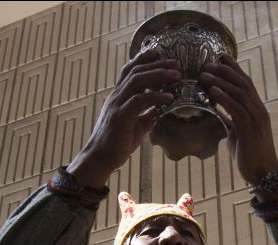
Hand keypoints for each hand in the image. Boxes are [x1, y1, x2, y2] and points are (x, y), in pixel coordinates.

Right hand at [68, 50, 179, 187]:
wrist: (100, 158)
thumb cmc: (117, 142)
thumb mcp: (137, 124)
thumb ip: (148, 113)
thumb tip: (163, 107)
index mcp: (119, 96)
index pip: (130, 70)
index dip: (144, 59)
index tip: (161, 53)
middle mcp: (116, 96)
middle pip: (136, 71)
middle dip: (157, 65)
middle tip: (176, 64)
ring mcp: (116, 105)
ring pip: (136, 81)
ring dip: (158, 75)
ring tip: (176, 76)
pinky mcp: (120, 118)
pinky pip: (138, 101)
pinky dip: (154, 97)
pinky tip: (168, 97)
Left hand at [199, 56, 277, 185]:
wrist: (263, 174)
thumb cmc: (250, 156)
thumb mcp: (238, 134)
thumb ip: (231, 121)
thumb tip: (220, 113)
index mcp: (258, 111)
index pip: (247, 84)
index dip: (234, 69)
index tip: (221, 57)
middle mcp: (259, 111)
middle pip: (244, 83)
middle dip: (226, 70)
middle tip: (209, 62)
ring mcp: (256, 120)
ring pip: (240, 93)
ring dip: (221, 81)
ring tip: (205, 74)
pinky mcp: (250, 130)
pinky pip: (237, 108)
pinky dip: (224, 97)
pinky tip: (213, 91)